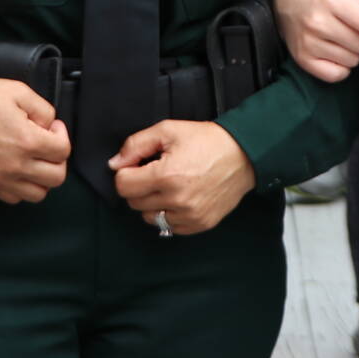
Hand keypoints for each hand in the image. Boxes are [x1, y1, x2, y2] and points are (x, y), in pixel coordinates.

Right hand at [0, 78, 70, 203]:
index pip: (63, 151)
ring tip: (34, 161)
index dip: (61, 135)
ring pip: (38, 194)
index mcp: (27, 141)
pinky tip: (18, 171)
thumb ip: (43, 109)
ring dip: (42, 178)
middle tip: (48, 145)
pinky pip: (15, 198)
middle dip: (58, 160)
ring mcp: (2, 178)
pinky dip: (21, 188)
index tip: (52, 128)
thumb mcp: (17, 91)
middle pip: (56, 177)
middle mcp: (17, 165)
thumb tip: (50, 125)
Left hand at [112, 119, 254, 233]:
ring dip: (152, 202)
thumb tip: (114, 164)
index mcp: (167, 175)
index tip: (139, 166)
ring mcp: (190, 216)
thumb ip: (135, 145)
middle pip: (133, 203)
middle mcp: (177, 200)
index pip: (123, 186)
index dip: (127, 173)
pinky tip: (180, 197)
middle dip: (138, 186)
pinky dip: (169, 214)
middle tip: (156, 172)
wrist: (244, 155)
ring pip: (149, 217)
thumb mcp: (168, 130)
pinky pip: (169, 227)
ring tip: (169, 185)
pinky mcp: (200, 224)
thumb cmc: (206, 141)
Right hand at [276, 0, 358, 82]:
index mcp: (331, 1)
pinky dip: (341, 68)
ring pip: (352, 61)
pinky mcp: (303, 60)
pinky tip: (335, 55)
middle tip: (355, 33)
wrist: (286, 3)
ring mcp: (309, 43)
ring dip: (353, 54)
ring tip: (342, 42)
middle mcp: (318, 23)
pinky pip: (337, 75)